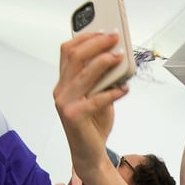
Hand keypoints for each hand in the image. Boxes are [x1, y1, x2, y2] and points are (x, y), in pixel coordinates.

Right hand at [54, 33, 128, 178]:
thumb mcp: (98, 95)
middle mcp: (60, 91)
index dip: (84, 37)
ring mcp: (64, 103)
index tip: (103, 31)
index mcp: (63, 83)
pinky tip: (124, 89)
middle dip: (96, 43)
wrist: (89, 153)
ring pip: (84, 73)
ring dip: (104, 62)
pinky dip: (112, 92)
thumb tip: (117, 58)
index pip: (68, 51)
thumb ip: (102, 79)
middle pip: (74, 57)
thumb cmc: (93, 124)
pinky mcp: (73, 116)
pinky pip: (96, 98)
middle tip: (114, 39)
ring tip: (120, 57)